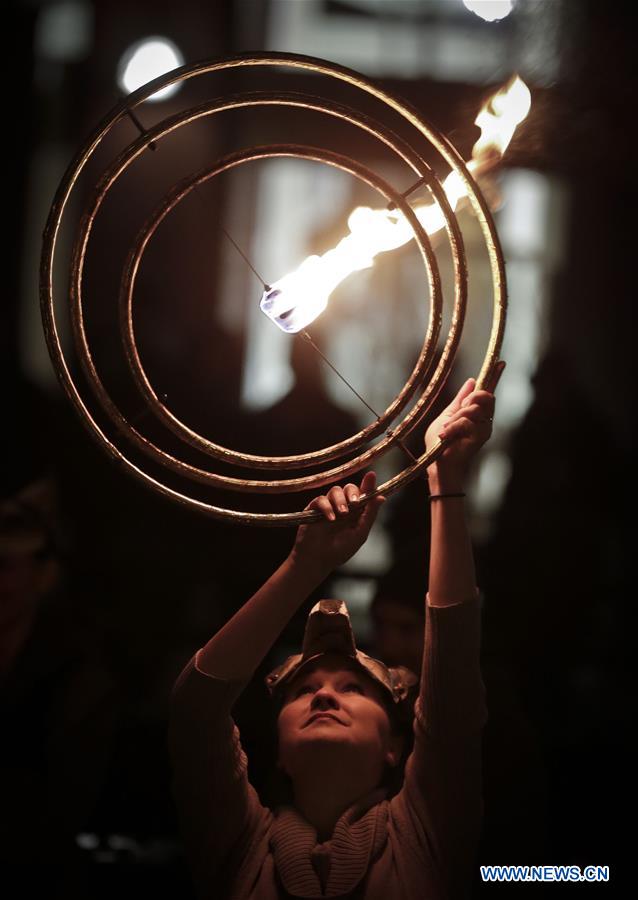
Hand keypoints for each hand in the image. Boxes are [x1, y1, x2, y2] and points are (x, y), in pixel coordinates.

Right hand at [290, 471, 384, 576]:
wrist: (318, 560)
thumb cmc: (340, 550)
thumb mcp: (360, 533)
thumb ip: (370, 514)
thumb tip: (382, 497)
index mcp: (356, 512)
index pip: (363, 494)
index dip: (368, 484)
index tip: (371, 475)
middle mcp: (343, 506)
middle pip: (349, 488)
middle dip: (353, 492)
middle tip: (354, 503)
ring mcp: (328, 506)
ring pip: (335, 490)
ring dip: (340, 500)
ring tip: (342, 514)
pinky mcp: (314, 509)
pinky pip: (320, 499)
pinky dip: (326, 506)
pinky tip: (330, 518)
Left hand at [425, 361, 505, 491]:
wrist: (437, 463)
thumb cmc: (440, 443)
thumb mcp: (447, 415)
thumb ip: (460, 400)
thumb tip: (471, 381)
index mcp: (476, 413)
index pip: (488, 391)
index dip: (494, 375)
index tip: (501, 361)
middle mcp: (484, 420)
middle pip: (484, 396)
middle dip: (469, 400)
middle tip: (456, 413)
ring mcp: (484, 429)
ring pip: (473, 408)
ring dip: (455, 418)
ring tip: (446, 431)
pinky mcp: (480, 437)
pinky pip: (466, 421)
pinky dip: (452, 428)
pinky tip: (445, 436)